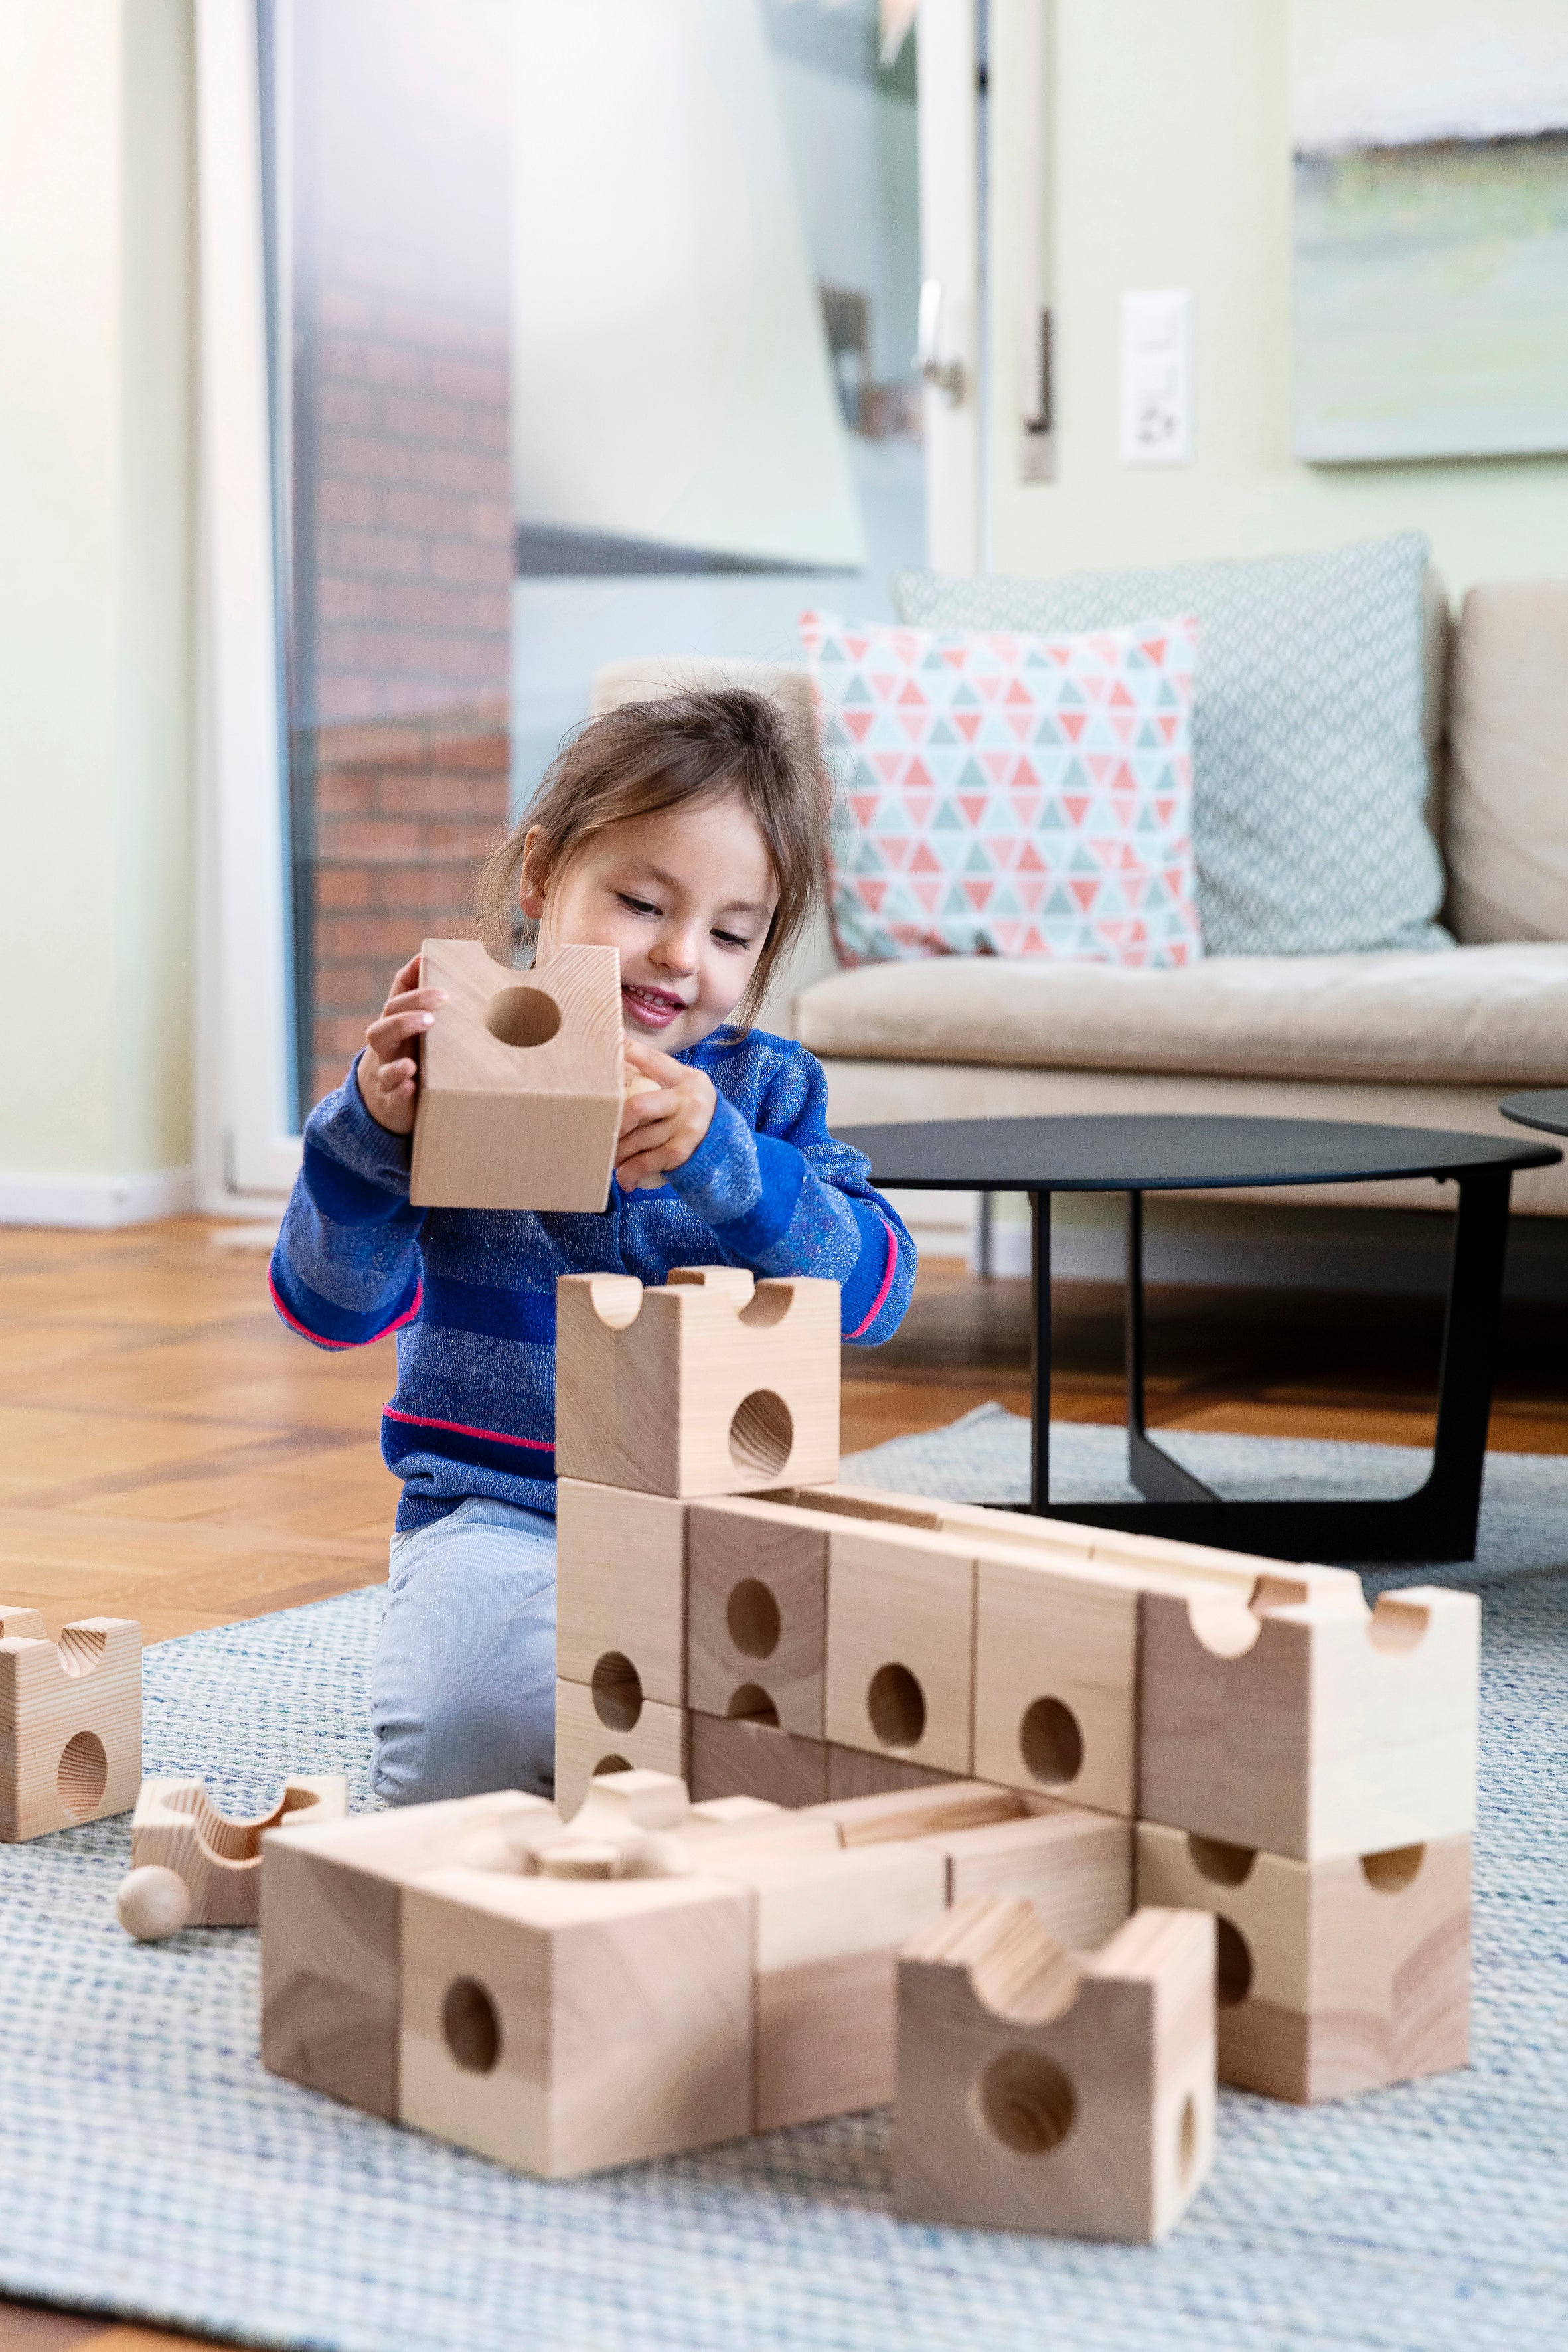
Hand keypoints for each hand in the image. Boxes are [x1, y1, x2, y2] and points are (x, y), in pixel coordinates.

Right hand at [357, 954, 446, 1134]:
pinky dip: (400, 1091)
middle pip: (382, 1029)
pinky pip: (392, 1097)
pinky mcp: (392, 1104)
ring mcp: (385, 1077)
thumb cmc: (403, 1054)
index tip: (444, 992)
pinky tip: (410, 1085)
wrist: (379, 1103)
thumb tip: (424, 954)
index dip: (416, 995)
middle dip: (406, 1019)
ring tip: (414, 1057)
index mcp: (393, 1027)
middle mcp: (385, 1050)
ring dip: (399, 1063)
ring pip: (383, 1065)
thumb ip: (413, 992)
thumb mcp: (407, 1025)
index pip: (395, 1004)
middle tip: (435, 1014)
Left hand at [617, 1040, 715, 1189]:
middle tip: (596, 1128)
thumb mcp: (681, 1087)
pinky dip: (631, 1172)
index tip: (613, 1042)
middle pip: (639, 1107)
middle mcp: (687, 1099)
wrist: (726, 1142)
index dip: (631, 1051)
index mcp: (684, 1077)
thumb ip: (654, 1076)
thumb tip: (615, 1061)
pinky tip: (622, 1179)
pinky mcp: (684, 1151)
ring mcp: (687, 1127)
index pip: (653, 1060)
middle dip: (614, 1121)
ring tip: (604, 1155)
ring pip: (639, 1139)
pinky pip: (649, 1162)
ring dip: (617, 1151)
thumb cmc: (691, 1111)